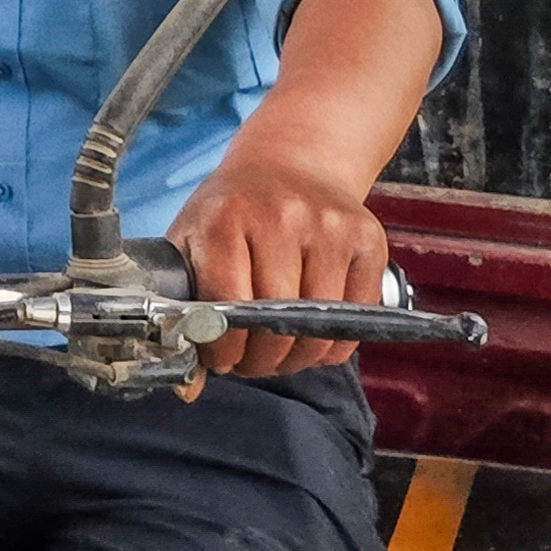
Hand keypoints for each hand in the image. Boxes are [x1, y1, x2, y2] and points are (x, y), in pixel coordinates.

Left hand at [168, 146, 385, 377]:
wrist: (292, 162)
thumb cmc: (234, 211)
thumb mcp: (193, 243)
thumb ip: (183, 310)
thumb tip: (188, 388)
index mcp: (226, 217)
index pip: (227, 304)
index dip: (224, 347)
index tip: (222, 360)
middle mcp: (282, 216)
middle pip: (276, 321)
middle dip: (261, 358)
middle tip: (251, 361)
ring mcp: (330, 226)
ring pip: (321, 326)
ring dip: (298, 356)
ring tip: (281, 351)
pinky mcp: (367, 238)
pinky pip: (357, 318)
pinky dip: (334, 342)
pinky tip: (312, 334)